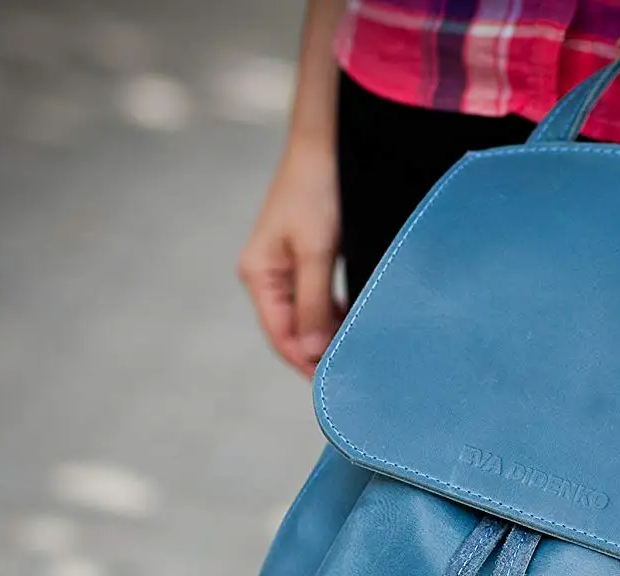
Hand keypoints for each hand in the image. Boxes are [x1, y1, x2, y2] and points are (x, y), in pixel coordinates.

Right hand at [238, 137, 341, 377]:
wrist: (325, 144)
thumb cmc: (318, 192)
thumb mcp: (318, 252)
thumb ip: (314, 304)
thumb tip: (313, 353)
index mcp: (260, 275)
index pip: (281, 337)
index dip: (306, 364)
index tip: (336, 386)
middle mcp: (268, 274)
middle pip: (292, 330)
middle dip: (319, 353)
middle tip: (354, 376)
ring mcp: (285, 266)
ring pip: (307, 315)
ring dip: (330, 334)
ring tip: (359, 353)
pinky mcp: (305, 256)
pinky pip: (318, 297)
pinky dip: (335, 313)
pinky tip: (357, 322)